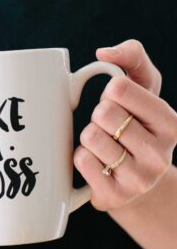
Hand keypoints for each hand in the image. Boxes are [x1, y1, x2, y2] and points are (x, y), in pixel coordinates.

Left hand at [74, 39, 176, 211]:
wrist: (135, 181)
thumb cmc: (136, 124)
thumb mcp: (143, 87)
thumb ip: (132, 57)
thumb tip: (104, 53)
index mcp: (171, 123)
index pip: (119, 89)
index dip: (109, 93)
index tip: (118, 104)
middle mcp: (161, 153)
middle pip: (103, 113)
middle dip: (98, 116)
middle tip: (109, 128)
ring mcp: (140, 179)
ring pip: (90, 137)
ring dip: (88, 137)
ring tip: (104, 146)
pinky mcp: (116, 196)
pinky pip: (81, 161)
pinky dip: (80, 157)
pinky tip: (96, 163)